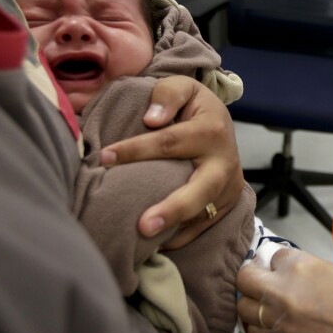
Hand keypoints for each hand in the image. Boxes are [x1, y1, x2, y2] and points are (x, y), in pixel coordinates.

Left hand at [100, 75, 243, 244]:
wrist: (222, 125)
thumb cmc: (194, 107)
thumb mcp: (185, 87)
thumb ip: (168, 94)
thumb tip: (152, 119)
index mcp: (212, 130)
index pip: (170, 142)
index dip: (136, 150)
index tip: (104, 158)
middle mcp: (224, 162)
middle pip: (201, 190)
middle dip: (173, 209)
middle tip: (143, 226)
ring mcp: (228, 187)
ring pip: (204, 214)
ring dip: (175, 230)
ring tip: (146, 245)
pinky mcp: (225, 205)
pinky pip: (203, 227)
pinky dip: (180, 238)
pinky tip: (156, 245)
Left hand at [237, 249, 332, 332]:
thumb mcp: (331, 269)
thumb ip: (302, 267)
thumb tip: (283, 267)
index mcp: (298, 265)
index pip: (273, 255)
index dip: (279, 263)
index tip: (285, 270)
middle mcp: (281, 289)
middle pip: (245, 278)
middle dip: (252, 277)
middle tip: (261, 282)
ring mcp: (276, 318)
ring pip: (244, 307)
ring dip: (253, 304)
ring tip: (267, 306)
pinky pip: (254, 332)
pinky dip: (261, 328)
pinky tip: (273, 326)